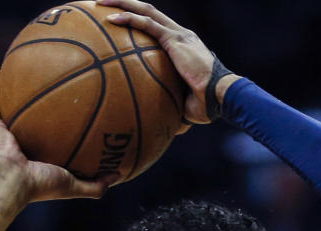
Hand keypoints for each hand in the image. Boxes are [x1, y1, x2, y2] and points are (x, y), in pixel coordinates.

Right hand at [0, 70, 108, 202]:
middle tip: (49, 86)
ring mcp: (6, 135)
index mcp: (39, 158)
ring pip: (8, 108)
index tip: (72, 112)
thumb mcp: (75, 184)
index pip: (50, 140)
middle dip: (37, 105)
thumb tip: (119, 174)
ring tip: (19, 72)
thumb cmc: (42, 185)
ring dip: (11, 92)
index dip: (59, 127)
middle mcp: (22, 144)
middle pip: (29, 120)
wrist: (14, 183)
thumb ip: (97, 184)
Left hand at [98, 1, 237, 123]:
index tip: (120, 24)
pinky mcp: (174, 40)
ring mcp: (177, 34)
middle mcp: (180, 35)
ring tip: (100, 2)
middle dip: (126, 4)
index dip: (139, 22)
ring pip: (145, 10)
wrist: (220, 97)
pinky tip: (110, 18)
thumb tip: (161, 127)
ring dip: (122, 3)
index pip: (158, 28)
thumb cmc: (206, 106)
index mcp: (183, 47)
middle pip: (148, 11)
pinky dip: (128, 19)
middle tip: (104, 4)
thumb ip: (170, 108)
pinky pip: (147, 24)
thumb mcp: (183, 105)